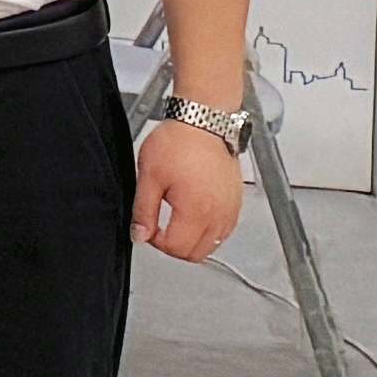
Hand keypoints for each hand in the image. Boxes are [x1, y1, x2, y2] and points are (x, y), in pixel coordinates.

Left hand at [135, 116, 247, 263]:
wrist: (203, 122)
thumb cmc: (179, 142)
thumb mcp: (149, 176)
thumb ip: (144, 211)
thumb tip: (140, 235)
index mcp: (197, 211)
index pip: (177, 248)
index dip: (156, 242)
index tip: (148, 228)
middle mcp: (219, 215)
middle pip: (197, 254)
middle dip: (174, 246)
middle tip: (158, 227)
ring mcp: (231, 210)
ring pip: (213, 245)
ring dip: (192, 241)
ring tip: (175, 219)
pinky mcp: (236, 202)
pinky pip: (224, 230)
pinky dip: (208, 231)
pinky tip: (193, 215)